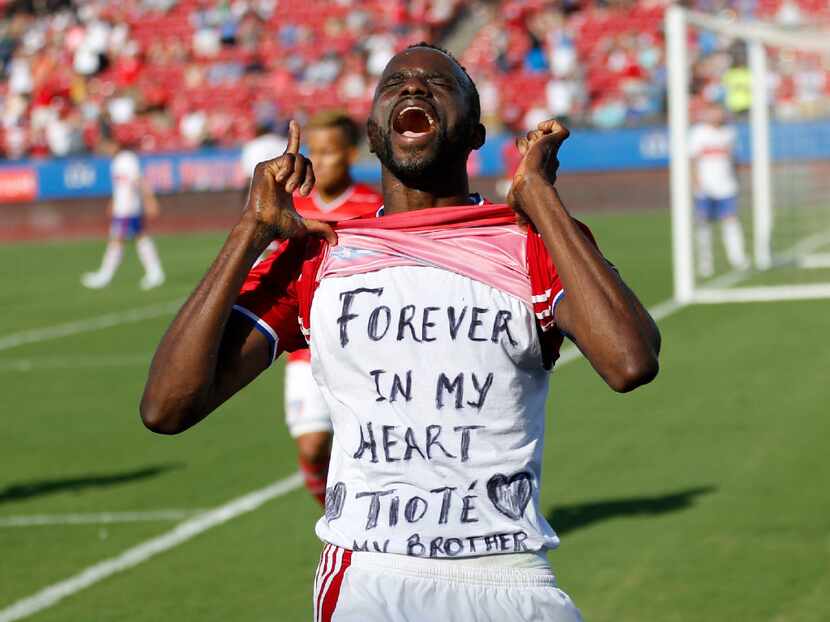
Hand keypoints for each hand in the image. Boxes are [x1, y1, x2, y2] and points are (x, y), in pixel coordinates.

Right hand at [243, 120, 336, 246]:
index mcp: (287, 180)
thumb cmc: (279, 226)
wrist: (265, 225)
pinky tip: (281, 184)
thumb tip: (336, 242)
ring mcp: (271, 168)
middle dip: (310, 176)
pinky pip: (286, 159)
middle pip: (305, 159)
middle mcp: (279, 171)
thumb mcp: (305, 225)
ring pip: (298, 158)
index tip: (294, 122)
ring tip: (290, 190)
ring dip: (300, 176)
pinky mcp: (265, 166)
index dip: (294, 137)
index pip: (294, 155)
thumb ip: (322, 228)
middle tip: (303, 193)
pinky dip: (289, 172)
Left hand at [507, 119, 569, 216]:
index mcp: (540, 172)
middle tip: (523, 149)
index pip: (534, 156)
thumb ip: (520, 216)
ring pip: (542, 134)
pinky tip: (541, 130)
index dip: (524, 149)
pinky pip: (560, 128)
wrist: (530, 186)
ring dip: (533, 137)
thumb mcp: (517, 207)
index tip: (519, 148)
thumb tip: (521, 230)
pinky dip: (551, 125)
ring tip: (529, 146)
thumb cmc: (523, 198)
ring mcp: (552, 152)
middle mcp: (548, 161)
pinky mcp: (555, 142)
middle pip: (537, 143)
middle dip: (528, 143)